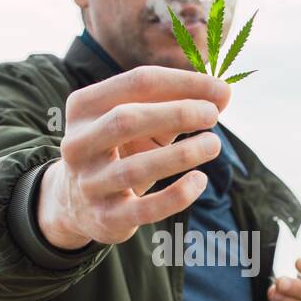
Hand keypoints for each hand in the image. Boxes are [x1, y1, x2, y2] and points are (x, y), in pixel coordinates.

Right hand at [37, 66, 230, 247]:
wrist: (77, 203)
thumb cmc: (121, 148)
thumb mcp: (140, 120)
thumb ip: (177, 103)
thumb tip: (223, 93)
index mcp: (84, 107)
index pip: (137, 82)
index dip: (184, 83)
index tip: (221, 91)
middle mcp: (77, 144)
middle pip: (126, 120)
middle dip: (177, 113)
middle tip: (213, 115)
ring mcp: (89, 184)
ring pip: (135, 168)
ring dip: (182, 154)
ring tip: (213, 144)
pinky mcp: (106, 218)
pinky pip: (145, 209)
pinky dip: (177, 195)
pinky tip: (201, 180)